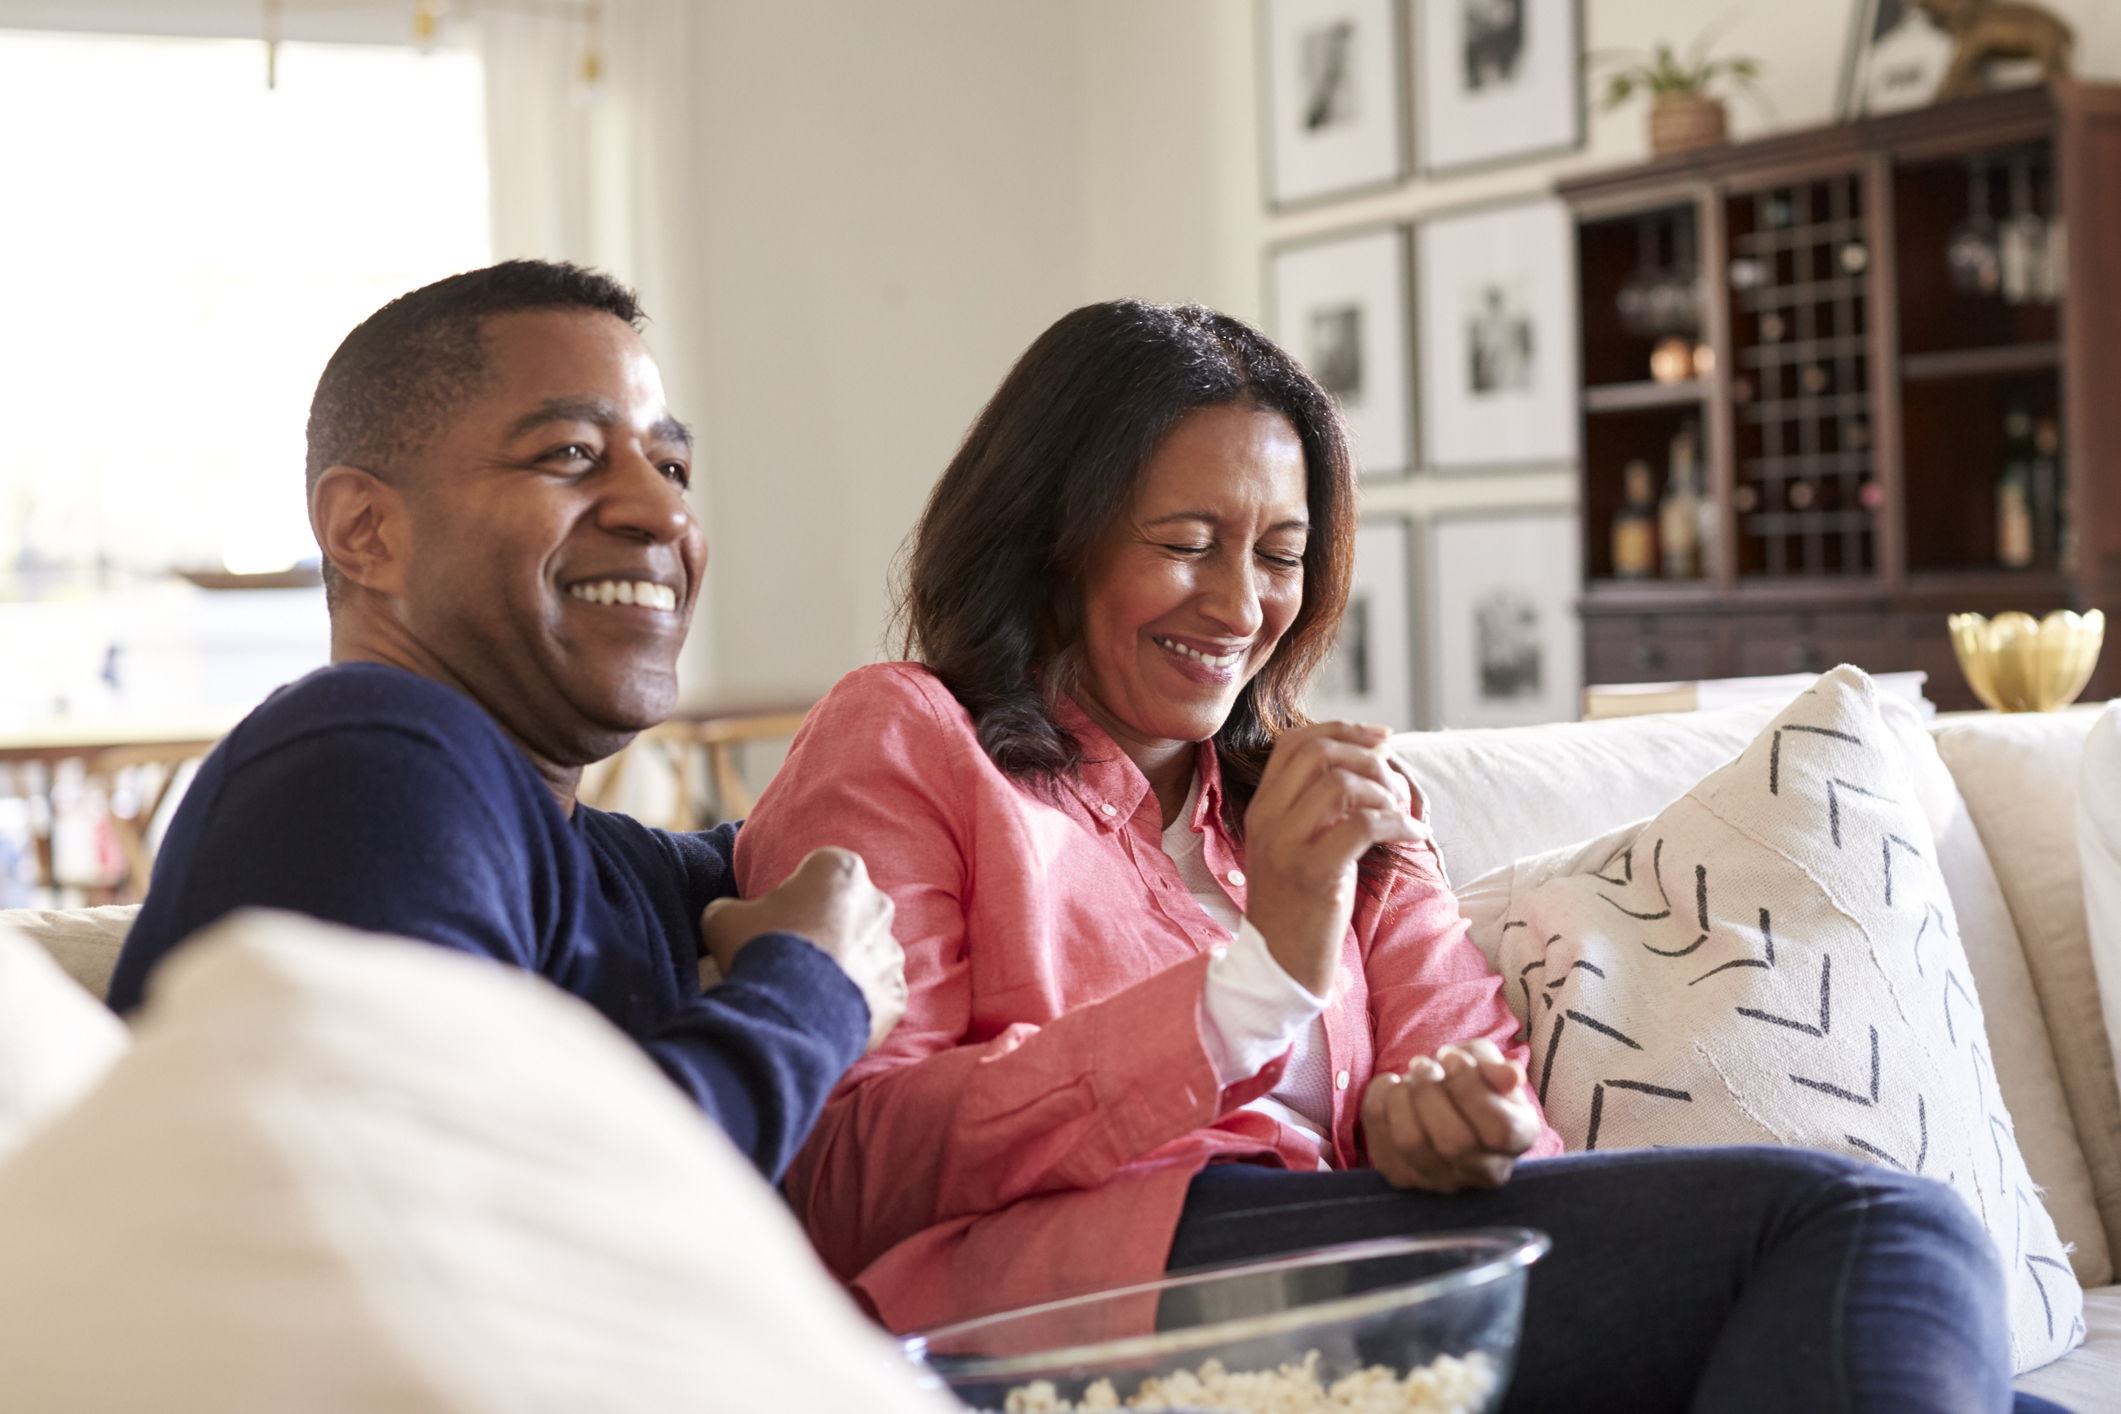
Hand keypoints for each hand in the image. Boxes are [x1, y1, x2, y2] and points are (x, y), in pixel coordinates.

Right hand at [700, 847, 907, 1052]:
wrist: (789, 1012)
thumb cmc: (759, 950)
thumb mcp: (723, 916)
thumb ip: (734, 908)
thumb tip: (733, 919)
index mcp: (841, 869)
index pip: (818, 874)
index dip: (793, 898)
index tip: (776, 922)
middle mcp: (878, 903)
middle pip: (848, 912)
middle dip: (826, 929)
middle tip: (792, 957)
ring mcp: (892, 951)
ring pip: (865, 955)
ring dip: (842, 967)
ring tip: (807, 991)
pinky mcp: (896, 994)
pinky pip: (874, 995)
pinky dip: (855, 1003)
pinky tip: (825, 1014)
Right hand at [1241, 722, 1422, 996]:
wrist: (1279, 964)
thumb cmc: (1301, 903)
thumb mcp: (1301, 844)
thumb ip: (1320, 805)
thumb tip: (1372, 758)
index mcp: (1262, 807)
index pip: (1295, 742)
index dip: (1344, 729)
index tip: (1384, 737)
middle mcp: (1267, 819)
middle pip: (1319, 753)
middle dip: (1369, 757)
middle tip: (1395, 784)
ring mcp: (1286, 846)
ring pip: (1341, 784)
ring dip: (1384, 791)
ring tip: (1401, 814)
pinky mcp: (1313, 875)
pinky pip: (1363, 826)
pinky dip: (1398, 823)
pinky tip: (1413, 834)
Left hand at [1360, 1039, 1540, 1191]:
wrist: (1443, 1098)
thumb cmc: (1471, 1079)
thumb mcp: (1487, 1063)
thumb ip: (1497, 1068)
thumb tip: (1511, 1075)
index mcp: (1519, 1138)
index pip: (1500, 1129)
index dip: (1471, 1088)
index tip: (1452, 1058)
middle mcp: (1486, 1171)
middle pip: (1453, 1141)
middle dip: (1431, 1091)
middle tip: (1425, 1065)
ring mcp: (1442, 1181)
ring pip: (1411, 1143)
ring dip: (1403, 1098)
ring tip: (1410, 1077)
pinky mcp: (1403, 1176)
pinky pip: (1380, 1140)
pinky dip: (1379, 1100)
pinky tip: (1392, 1086)